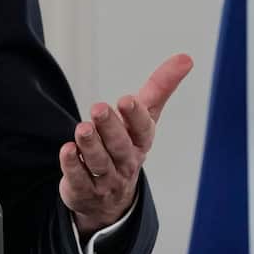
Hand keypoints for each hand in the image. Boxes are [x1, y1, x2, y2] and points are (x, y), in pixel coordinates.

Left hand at [58, 53, 192, 234]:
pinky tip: (67, 150)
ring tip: (82, 128)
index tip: (126, 99)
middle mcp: (126, 162)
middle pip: (119, 146)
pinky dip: (72, 166)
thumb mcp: (145, 116)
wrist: (111, 195)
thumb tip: (186, 57)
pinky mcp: (84, 190)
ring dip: (90, 145)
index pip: (143, 130)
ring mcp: (106, 179)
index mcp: (141, 142)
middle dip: (110, 128)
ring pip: (99, 162)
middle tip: (98, 108)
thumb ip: (160, 87)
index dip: (136, 116)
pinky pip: (79, 179)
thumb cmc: (128, 144)